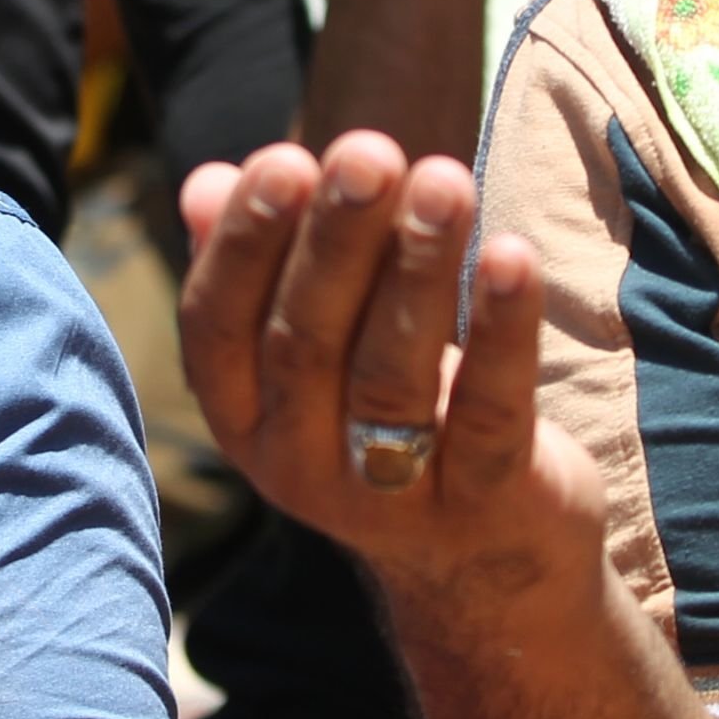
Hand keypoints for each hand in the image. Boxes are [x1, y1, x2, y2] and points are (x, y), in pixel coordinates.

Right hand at [173, 133, 603, 608]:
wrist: (480, 567)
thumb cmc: (382, 419)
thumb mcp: (313, 351)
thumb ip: (262, 269)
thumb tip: (206, 182)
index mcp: (243, 417)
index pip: (219, 327)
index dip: (246, 244)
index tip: (284, 159)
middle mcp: (298, 463)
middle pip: (306, 343)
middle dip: (338, 239)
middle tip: (369, 151)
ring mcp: (390, 494)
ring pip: (391, 375)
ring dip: (417, 269)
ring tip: (445, 181)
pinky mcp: (485, 501)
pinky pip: (488, 411)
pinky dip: (501, 332)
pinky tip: (512, 258)